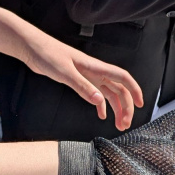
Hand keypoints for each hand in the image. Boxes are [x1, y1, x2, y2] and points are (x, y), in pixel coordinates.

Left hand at [19, 31, 143, 130]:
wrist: (34, 48)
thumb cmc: (48, 55)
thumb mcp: (65, 73)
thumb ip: (82, 87)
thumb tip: (100, 101)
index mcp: (95, 67)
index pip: (123, 78)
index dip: (134, 90)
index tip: (141, 105)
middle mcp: (96, 71)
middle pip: (119, 89)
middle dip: (126, 106)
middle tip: (125, 125)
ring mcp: (88, 76)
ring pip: (109, 93)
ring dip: (116, 108)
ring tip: (118, 125)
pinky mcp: (79, 79)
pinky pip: (96, 94)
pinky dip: (102, 105)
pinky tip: (102, 115)